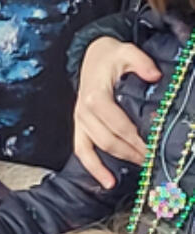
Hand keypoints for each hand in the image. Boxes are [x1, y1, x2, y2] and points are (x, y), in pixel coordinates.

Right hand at [73, 35, 156, 188]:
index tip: (152, 146)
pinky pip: (82, 151)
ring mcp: (80, 121)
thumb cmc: (110, 56)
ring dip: (119, 160)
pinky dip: (94, 168)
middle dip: (132, 152)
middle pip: (109, 140)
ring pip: (98, 148)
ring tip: (140, 165)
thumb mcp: (127, 52)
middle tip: (152, 158)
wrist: (91, 56)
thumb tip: (155, 76)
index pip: (119, 124)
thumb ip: (141, 62)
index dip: (136, 138)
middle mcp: (84, 112)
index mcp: (95, 97)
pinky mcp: (79, 127)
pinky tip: (107, 181)